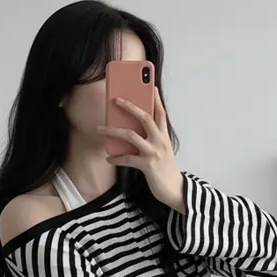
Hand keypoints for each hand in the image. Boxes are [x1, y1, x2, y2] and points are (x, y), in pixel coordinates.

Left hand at [98, 88, 185, 212]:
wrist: (176, 190)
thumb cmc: (166, 170)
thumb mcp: (162, 151)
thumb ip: (152, 140)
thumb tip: (131, 131)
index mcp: (164, 137)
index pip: (161, 113)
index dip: (156, 99)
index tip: (150, 86)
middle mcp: (160, 141)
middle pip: (145, 117)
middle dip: (130, 106)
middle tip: (116, 99)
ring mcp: (154, 153)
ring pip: (131, 135)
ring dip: (113, 130)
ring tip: (100, 129)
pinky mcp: (147, 165)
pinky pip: (127, 158)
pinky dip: (116, 158)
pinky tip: (109, 158)